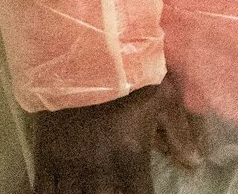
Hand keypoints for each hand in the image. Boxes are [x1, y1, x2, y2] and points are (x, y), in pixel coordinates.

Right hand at [32, 77, 203, 193]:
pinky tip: (64, 191)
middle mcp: (99, 170)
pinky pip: (43, 192)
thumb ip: (179, 135)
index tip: (142, 191)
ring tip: (94, 189)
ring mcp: (69, 167)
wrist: (83, 57)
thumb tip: (194, 165)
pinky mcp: (45, 159)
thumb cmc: (130, 76)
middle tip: (118, 189)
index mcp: (131, 157)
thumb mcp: (164, 101)